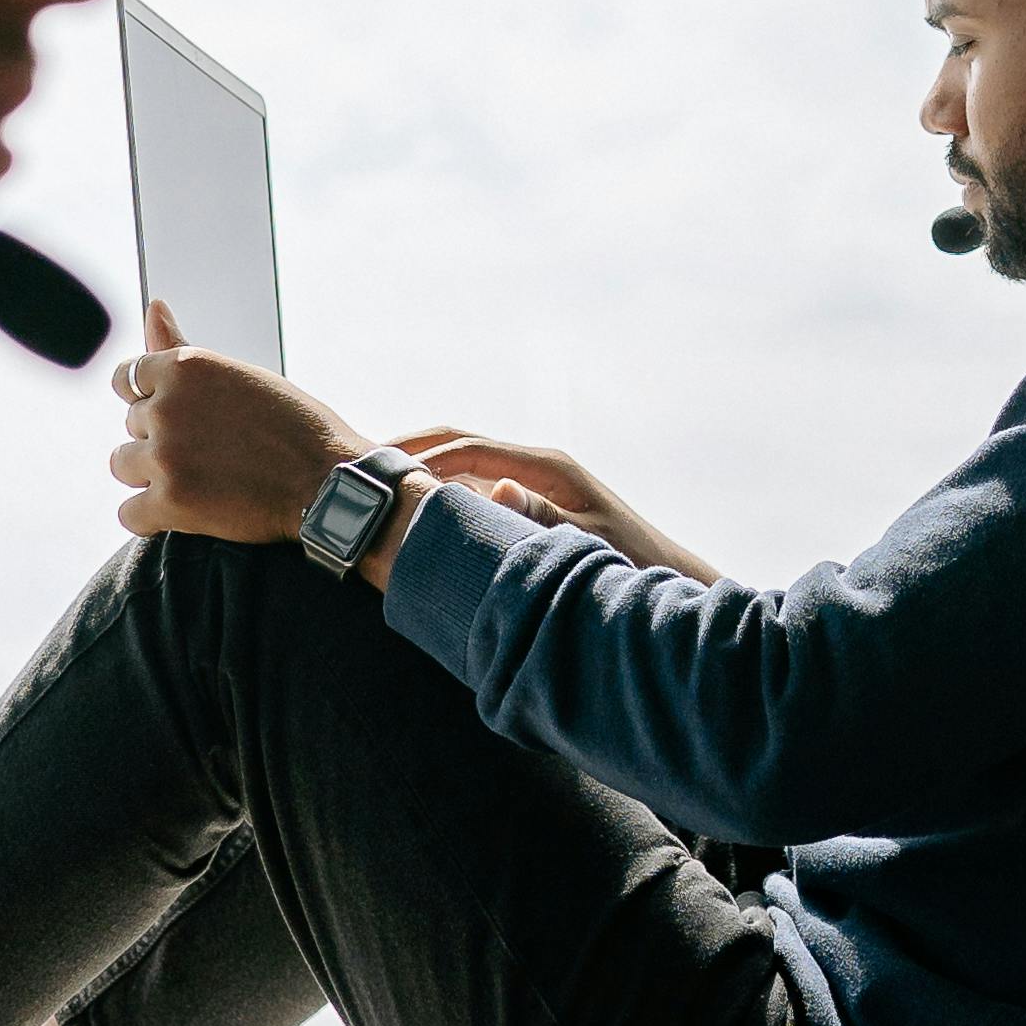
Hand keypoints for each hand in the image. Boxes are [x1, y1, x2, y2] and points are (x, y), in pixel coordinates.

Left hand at [111, 300, 358, 544]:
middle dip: (160, 438)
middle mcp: (167, 406)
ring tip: (198, 480)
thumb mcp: (240, 376)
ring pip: (122, 465)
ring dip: (151, 476)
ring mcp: (165, 456)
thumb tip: (153, 305)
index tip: (181, 418)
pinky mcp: (171, 503)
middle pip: (130, 425)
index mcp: (184, 367)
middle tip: (209, 452)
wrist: (333, 482)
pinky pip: (129, 514)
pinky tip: (185, 512)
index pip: (126, 378)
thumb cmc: (296, 426)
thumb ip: (182, 349)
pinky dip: (151, 517)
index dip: (151, 400)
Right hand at [396, 429, 714, 585]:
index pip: (471, 448)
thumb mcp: (585, 544)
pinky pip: (478, 491)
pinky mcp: (533, 505)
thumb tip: (498, 490)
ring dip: (425, 472)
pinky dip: (445, 495)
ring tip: (378, 489)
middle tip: (363, 469)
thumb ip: (542, 519)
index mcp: (547, 469)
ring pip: (466, 468)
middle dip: (414, 453)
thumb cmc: (629, 565)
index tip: (383, 470)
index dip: (425, 455)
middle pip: (462, 447)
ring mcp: (534, 485)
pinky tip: (417, 515)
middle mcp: (538, 469)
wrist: (663, 578)